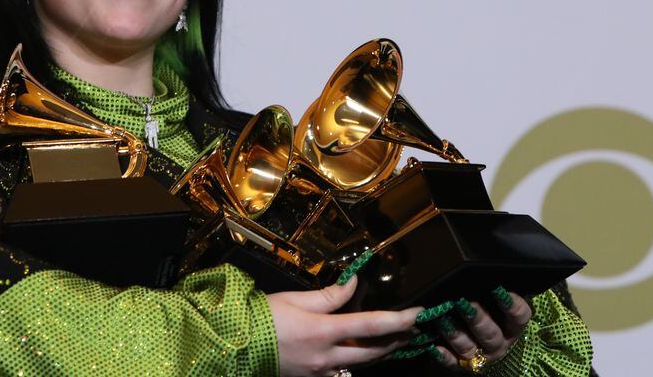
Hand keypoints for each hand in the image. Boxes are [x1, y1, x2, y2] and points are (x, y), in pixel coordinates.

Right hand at [267, 276, 421, 376]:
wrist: (234, 346)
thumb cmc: (263, 318)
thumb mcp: (296, 300)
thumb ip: (329, 295)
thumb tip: (353, 284)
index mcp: (322, 332)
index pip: (371, 326)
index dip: (398, 320)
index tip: (418, 313)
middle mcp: (326, 357)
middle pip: (372, 352)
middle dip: (396, 341)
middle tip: (413, 329)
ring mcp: (320, 372)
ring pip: (360, 364)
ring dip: (379, 351)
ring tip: (394, 338)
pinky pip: (343, 370)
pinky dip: (356, 359)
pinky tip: (361, 350)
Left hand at [434, 293, 532, 368]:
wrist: (482, 344)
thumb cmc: (489, 312)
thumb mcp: (496, 303)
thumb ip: (491, 292)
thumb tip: (481, 272)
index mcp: (512, 327)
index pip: (519, 317)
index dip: (512, 305)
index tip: (499, 289)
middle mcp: (499, 343)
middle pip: (490, 333)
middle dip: (477, 318)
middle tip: (463, 303)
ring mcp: (481, 356)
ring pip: (469, 347)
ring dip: (455, 333)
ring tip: (442, 319)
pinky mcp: (462, 364)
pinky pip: (453, 362)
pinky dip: (443, 355)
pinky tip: (434, 346)